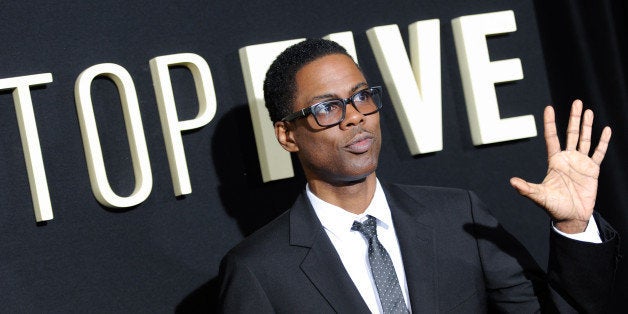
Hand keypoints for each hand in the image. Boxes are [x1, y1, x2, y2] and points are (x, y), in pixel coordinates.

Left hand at [510, 100, 611, 232]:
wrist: (571, 217)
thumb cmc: (553, 206)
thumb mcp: (539, 196)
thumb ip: (526, 188)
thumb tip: (512, 182)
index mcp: (554, 161)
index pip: (551, 137)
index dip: (550, 123)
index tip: (549, 107)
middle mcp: (567, 158)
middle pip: (571, 133)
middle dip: (573, 118)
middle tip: (577, 102)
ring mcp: (581, 163)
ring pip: (585, 139)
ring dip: (588, 125)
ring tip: (588, 111)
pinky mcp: (593, 170)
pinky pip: (598, 153)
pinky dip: (603, 142)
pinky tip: (606, 130)